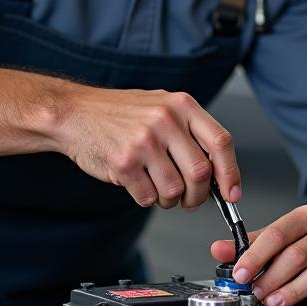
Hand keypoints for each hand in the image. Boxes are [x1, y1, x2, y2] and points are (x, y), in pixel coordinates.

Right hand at [54, 86, 240, 209]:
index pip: (221, 142)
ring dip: (170, 200)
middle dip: (199, 195)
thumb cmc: (120, 113)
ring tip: (158, 189)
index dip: (231, 173)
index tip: (232, 193)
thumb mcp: (162, 106)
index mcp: (181, 105)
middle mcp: (165, 120)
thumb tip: (220, 172)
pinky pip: (148, 197)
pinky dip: (147, 199)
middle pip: (201, 172)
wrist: (74, 113)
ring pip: (175, 190)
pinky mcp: (123, 163)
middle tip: (190, 200)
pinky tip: (138, 184)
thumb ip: (190, 132)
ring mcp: (143, 142)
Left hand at [210, 204, 306, 305]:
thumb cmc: (304, 239)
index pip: (276, 235)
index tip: (241, 274)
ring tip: (273, 302)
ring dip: (291, 292)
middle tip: (256, 292)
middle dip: (271, 278)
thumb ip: (246, 244)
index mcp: (306, 216)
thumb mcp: (276, 235)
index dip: (255, 257)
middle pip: (295, 257)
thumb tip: (219, 250)